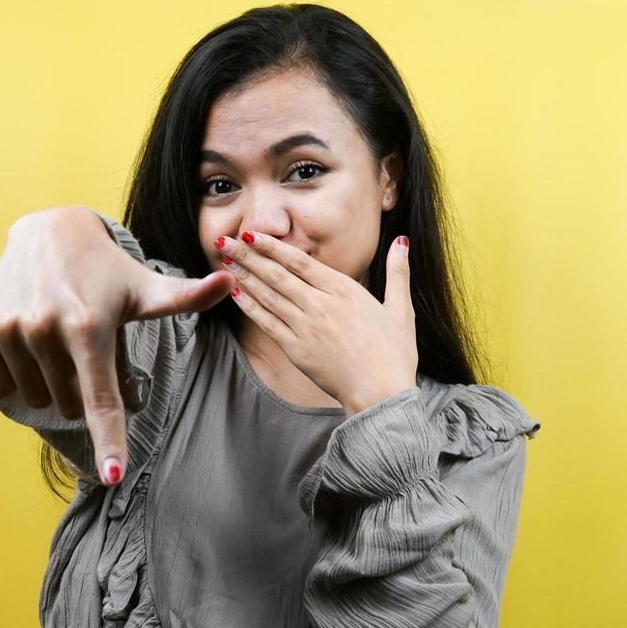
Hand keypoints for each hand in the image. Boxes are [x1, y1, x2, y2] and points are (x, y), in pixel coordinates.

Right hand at [0, 206, 235, 483]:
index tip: (113, 475)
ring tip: (55, 340)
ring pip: (35, 398)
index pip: (101, 398)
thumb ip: (185, 298)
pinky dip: (13, 375)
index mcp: (89, 326)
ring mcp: (6, 327)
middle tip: (83, 349)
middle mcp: (43, 327)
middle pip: (70, 405)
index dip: (109, 440)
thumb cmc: (107, 272)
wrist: (47, 232)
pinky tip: (24, 340)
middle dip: (81, 389)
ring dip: (49, 383)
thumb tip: (229, 282)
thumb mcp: (145, 288)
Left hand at [216, 230, 417, 415]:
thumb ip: (398, 273)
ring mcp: (305, 327)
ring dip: (245, 276)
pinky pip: (267, 323)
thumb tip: (402, 241)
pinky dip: (250, 306)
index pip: (300, 262)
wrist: (380, 393)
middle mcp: (320, 305)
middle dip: (248, 256)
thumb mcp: (400, 310)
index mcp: (344, 291)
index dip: (273, 246)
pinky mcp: (296, 350)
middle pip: (277, 274)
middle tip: (225, 241)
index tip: (253, 234)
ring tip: (224, 260)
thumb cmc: (393, 354)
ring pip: (268, 295)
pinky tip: (235, 293)